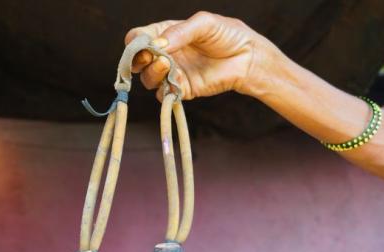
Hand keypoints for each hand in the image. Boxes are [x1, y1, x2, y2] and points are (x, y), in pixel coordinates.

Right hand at [125, 12, 277, 100]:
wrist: (247, 57)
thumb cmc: (227, 35)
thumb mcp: (203, 23)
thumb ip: (179, 32)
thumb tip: (158, 45)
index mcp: (165, 34)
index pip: (138, 38)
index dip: (136, 42)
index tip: (144, 44)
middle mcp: (165, 54)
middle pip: (138, 61)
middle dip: (138, 60)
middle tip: (149, 56)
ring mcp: (172, 73)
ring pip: (148, 79)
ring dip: (152, 73)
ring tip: (167, 64)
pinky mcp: (183, 89)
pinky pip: (164, 95)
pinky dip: (165, 90)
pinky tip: (174, 80)